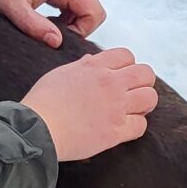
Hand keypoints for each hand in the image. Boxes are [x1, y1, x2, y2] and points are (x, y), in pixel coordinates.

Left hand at [0, 0, 105, 46]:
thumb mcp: (12, 8)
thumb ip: (35, 25)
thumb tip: (57, 42)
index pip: (94, 11)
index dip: (82, 30)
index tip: (60, 38)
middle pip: (93, 10)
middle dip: (79, 28)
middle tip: (53, 35)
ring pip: (84, 9)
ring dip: (71, 24)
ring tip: (46, 27)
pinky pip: (72, 6)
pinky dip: (64, 18)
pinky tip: (45, 21)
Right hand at [22, 48, 157, 160]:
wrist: (36, 129)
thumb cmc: (42, 103)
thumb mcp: (59, 74)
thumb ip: (80, 67)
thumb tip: (91, 61)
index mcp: (94, 67)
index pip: (127, 55)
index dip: (127, 66)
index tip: (122, 76)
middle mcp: (109, 83)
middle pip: (145, 74)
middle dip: (142, 83)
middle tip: (133, 93)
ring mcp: (115, 107)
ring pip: (149, 98)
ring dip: (143, 104)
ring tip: (132, 111)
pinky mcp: (116, 131)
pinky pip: (141, 126)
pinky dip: (135, 127)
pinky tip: (124, 128)